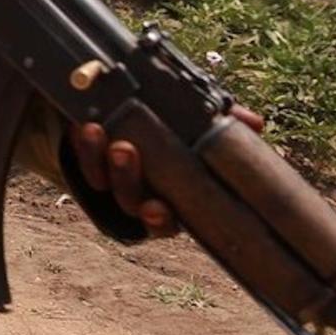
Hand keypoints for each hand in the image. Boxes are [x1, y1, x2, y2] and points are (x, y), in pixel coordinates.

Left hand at [74, 103, 263, 236]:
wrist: (130, 114)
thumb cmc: (178, 127)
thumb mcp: (203, 123)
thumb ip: (224, 123)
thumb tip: (255, 124)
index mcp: (172, 198)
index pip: (166, 221)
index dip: (159, 219)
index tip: (158, 209)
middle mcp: (139, 194)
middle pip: (128, 199)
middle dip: (126, 177)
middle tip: (124, 150)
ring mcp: (110, 179)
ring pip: (102, 179)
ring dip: (99, 156)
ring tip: (98, 131)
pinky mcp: (86, 160)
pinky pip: (81, 159)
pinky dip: (83, 143)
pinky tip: (85, 126)